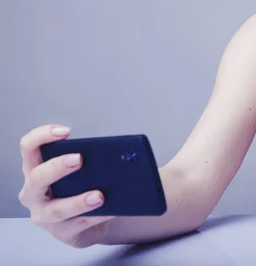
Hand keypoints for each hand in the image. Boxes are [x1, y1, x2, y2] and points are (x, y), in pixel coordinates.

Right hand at [18, 125, 113, 247]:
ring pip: (57, 209)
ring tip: (99, 195)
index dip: (42, 136)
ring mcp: (44, 216)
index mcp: (35, 169)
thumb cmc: (81, 187)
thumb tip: (116, 152)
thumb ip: (88, 160)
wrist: (90, 221)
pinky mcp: (62, 233)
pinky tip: (111, 210)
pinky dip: (96, 216)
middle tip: (79, 159)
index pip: (28, 147)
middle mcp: (33, 193)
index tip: (66, 131)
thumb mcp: (80, 172)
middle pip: (37, 177)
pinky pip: (79, 225)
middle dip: (57, 167)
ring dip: (79, 201)